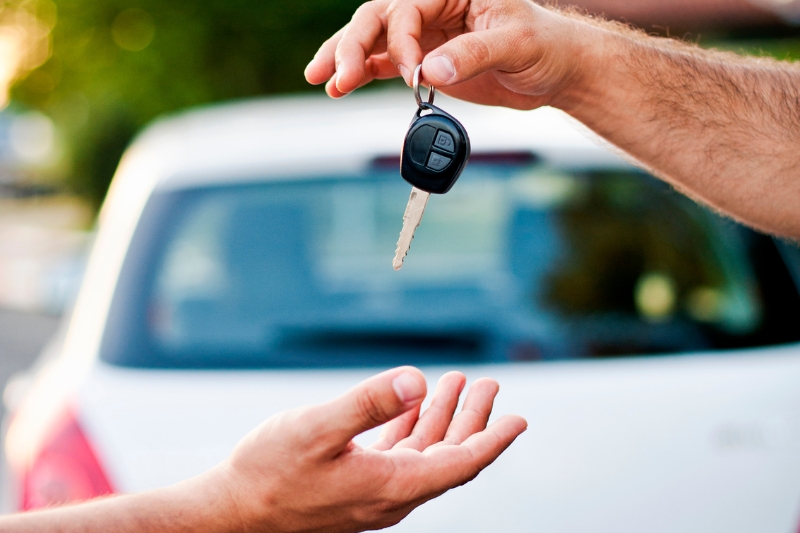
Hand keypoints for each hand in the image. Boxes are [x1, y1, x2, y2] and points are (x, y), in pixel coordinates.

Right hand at [211, 366, 526, 532]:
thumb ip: (368, 404)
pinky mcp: (356, 485)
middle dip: (473, 420)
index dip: (492, 440)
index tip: (518, 418)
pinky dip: (413, 427)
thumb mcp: (316, 430)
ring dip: (444, 419)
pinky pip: (399, 456)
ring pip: (425, 454)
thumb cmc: (268, 473)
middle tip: (488, 384)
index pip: (460, 465)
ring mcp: (373, 492)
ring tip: (456, 384)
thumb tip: (417, 380)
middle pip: (448, 457)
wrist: (232, 513)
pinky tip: (413, 404)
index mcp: (391, 487)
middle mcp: (390, 495)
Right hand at [304, 0, 600, 109]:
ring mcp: (426, 33)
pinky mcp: (425, 59)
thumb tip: (430, 71)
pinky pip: (385, 63)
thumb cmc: (544, 46)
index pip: (408, 10)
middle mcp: (434, 6)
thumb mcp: (516, 44)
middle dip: (353, 47)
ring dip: (346, 60)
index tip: (414, 77)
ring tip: (322, 80)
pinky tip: (341, 87)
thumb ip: (473, 54)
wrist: (555, 71)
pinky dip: (363, 74)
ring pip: (375, 40)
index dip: (402, 44)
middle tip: (336, 77)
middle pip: (379, 19)